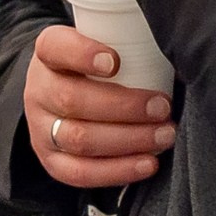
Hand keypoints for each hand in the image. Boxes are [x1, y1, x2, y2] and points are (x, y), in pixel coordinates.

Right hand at [24, 25, 173, 188]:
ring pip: (79, 139)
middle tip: (163, 107)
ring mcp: (41, 128)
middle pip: (72, 99)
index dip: (82, 54)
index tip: (116, 61)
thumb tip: (177, 46)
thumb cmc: (97, 67)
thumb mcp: (102, 43)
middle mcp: (38, 90)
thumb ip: (128, 42)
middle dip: (124, 106)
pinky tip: (148, 163)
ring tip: (165, 135)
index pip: (55, 47)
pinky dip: (118, 171)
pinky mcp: (51, 161)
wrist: (64, 94)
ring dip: (129, 140)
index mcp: (48, 53)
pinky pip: (80, 173)